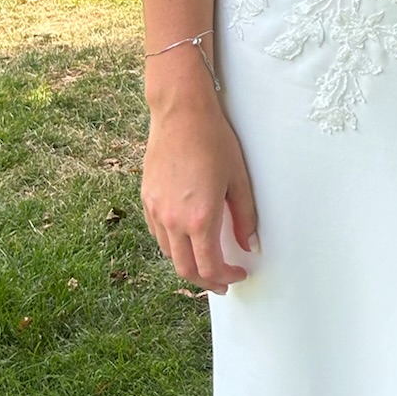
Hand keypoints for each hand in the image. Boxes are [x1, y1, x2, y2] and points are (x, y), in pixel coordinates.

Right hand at [141, 55, 258, 292]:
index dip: (225, 278)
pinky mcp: (146, 198)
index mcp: (199, 218)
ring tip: (207, 260)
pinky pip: (158, 233)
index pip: (209, 267)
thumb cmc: (214, 141)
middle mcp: (173, 220)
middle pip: (185, 268)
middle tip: (223, 281)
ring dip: (188, 263)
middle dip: (206, 281)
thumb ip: (245, 217)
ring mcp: (156, 210)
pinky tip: (188, 238)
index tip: (238, 275)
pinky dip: (173, 245)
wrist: (181, 113)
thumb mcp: (238, 180)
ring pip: (169, 253)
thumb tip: (250, 245)